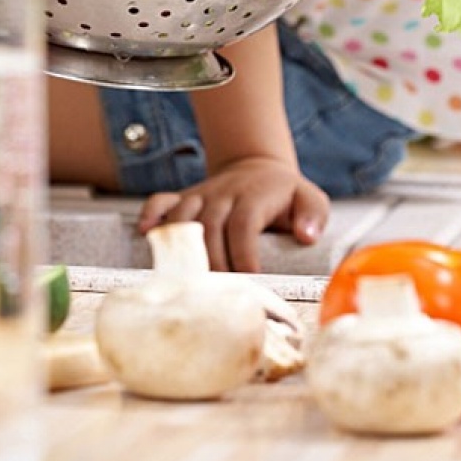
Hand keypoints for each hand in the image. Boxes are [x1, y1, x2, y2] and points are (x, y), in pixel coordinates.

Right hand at [136, 156, 328, 272]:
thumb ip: (314, 215)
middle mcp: (223, 194)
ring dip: (184, 248)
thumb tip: (306, 236)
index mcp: (253, 197)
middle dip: (213, 263)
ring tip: (189, 279)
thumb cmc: (285, 194)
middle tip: (219, 294)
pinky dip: (151, 214)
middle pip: (210, 228)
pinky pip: (160, 201)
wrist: (256, 166)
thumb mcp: (310, 198)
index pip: (243, 225)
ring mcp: (200, 195)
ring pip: (183, 218)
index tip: (249, 281)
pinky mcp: (184, 197)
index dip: (243, 254)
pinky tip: (146, 233)